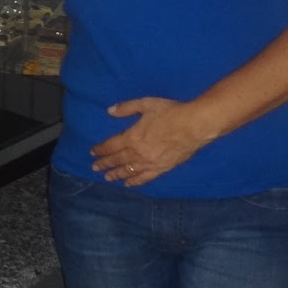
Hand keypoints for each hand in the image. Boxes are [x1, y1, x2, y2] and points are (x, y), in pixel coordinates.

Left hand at [89, 97, 213, 185]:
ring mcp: (150, 163)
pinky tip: (128, 184)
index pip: (111, 146)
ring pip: (128, 171)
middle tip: (95, 168)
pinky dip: (135, 181)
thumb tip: (110, 111)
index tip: (93, 153)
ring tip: (107, 177)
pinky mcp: (162, 168)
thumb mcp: (146, 104)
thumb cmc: (171, 112)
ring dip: (116, 174)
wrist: (195, 125)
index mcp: (132, 137)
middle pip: (117, 160)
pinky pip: (145, 178)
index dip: (101, 150)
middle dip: (104, 164)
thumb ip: (127, 108)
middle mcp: (138, 153)